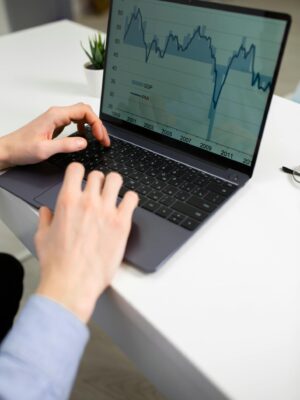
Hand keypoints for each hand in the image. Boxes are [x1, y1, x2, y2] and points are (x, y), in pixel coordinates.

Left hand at [0, 103, 109, 169]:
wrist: (8, 150)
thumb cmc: (21, 148)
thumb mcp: (45, 150)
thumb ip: (66, 145)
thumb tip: (84, 142)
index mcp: (56, 116)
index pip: (84, 112)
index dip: (97, 124)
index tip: (100, 137)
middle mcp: (57, 114)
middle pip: (85, 111)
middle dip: (98, 124)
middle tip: (103, 139)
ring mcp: (56, 118)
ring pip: (81, 115)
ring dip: (92, 125)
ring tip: (98, 138)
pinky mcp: (55, 125)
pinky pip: (75, 121)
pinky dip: (84, 127)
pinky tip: (85, 137)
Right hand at [34, 163, 138, 322]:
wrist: (72, 284)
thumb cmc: (58, 264)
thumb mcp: (42, 237)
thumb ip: (45, 219)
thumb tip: (47, 211)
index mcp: (67, 201)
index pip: (76, 169)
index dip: (79, 173)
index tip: (81, 179)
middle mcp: (88, 202)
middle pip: (98, 175)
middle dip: (98, 182)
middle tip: (99, 193)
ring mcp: (107, 211)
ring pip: (116, 180)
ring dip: (115, 185)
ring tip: (114, 195)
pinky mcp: (122, 223)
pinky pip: (132, 198)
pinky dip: (130, 199)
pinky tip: (126, 207)